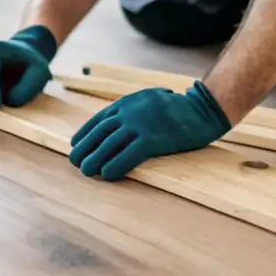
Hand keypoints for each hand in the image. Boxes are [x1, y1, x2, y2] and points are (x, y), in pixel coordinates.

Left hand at [69, 82, 231, 180]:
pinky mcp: (152, 139)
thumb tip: (118, 122)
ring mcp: (140, 125)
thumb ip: (133, 109)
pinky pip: (128, 155)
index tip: (74, 144)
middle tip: (75, 162)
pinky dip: (115, 165)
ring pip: (109, 144)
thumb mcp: (149, 100)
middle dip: (84, 148)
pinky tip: (108, 175)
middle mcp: (130, 112)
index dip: (85, 133)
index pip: (99, 119)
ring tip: (86, 171)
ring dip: (94, 159)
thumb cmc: (177, 108)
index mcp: (128, 102)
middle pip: (99, 132)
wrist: (201, 109)